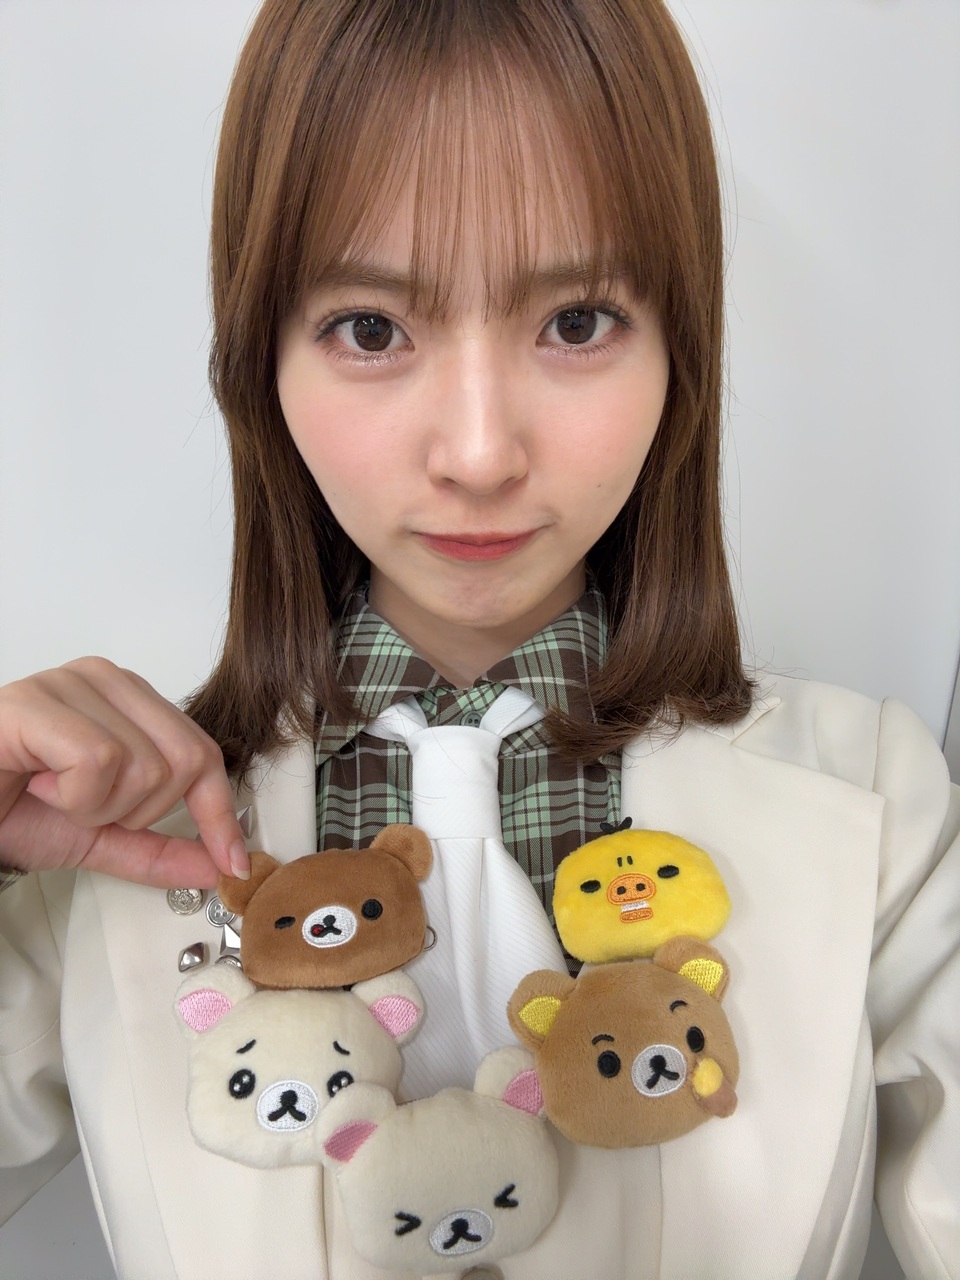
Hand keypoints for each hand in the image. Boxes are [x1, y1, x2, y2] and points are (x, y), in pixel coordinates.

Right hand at [0, 657, 248, 887]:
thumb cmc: (11, 809)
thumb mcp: (101, 836)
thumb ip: (161, 849)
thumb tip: (220, 865)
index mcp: (131, 700)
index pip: (203, 753)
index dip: (219, 813)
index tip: (232, 861)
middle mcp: (107, 679)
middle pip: (184, 761)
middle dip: (137, 810)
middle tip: (85, 807)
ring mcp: (71, 683)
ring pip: (144, 765)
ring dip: (96, 807)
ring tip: (53, 793)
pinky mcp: (36, 702)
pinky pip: (99, 760)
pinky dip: (73, 795)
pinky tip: (38, 785)